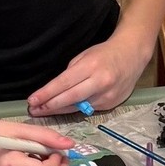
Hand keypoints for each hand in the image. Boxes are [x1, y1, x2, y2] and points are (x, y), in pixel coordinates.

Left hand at [27, 38, 143, 116]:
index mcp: (90, 66)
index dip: (47, 93)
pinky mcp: (112, 104)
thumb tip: (55, 90)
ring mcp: (107, 95)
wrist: (132, 55)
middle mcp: (100, 82)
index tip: (32, 100)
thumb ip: (71, 74)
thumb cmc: (104, 53)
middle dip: (50, 106)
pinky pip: (88, 109)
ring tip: (43, 112)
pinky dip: (74, 109)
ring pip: (78, 107)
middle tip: (33, 110)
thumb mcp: (84, 57)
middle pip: (70, 98)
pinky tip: (62, 110)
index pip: (64, 82)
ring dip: (59, 110)